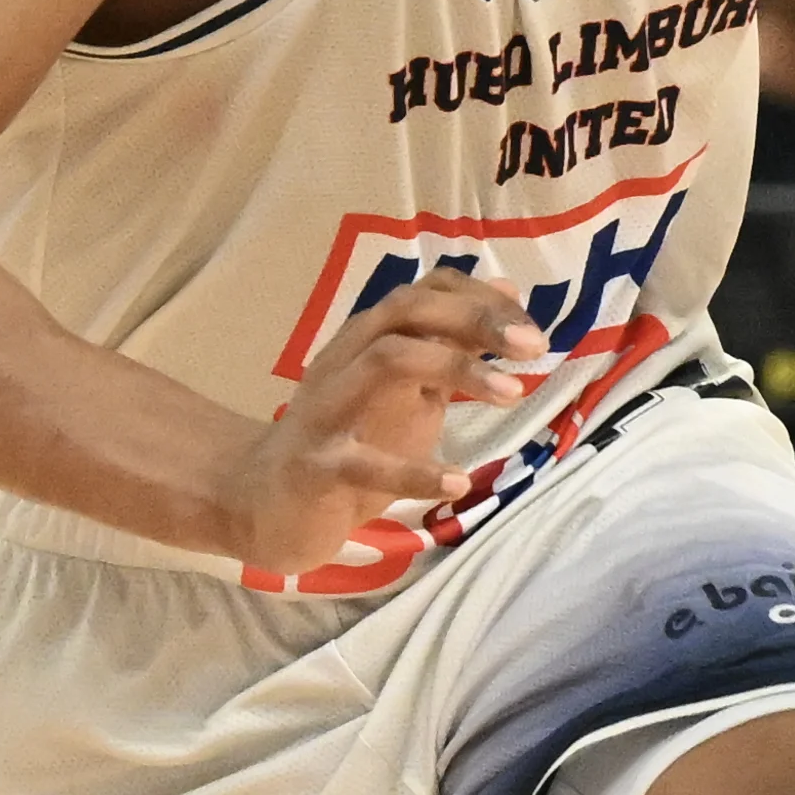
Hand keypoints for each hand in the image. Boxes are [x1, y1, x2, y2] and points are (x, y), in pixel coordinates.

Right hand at [222, 277, 546, 577]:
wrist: (261, 503)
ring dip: (456, 369)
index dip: (482, 299)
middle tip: (533, 346)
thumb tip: (505, 293)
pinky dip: (415, 471)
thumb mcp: (403, 391)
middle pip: (407, 311)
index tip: (531, 326)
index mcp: (365, 339)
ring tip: (511, 394)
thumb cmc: (344, 442)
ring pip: (388, 361)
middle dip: (476, 319)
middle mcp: (345, 359)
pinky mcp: (317, 466)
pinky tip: (457, 482)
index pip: (426, 291)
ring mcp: (327, 409)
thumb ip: (447, 346)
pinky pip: (366, 463)